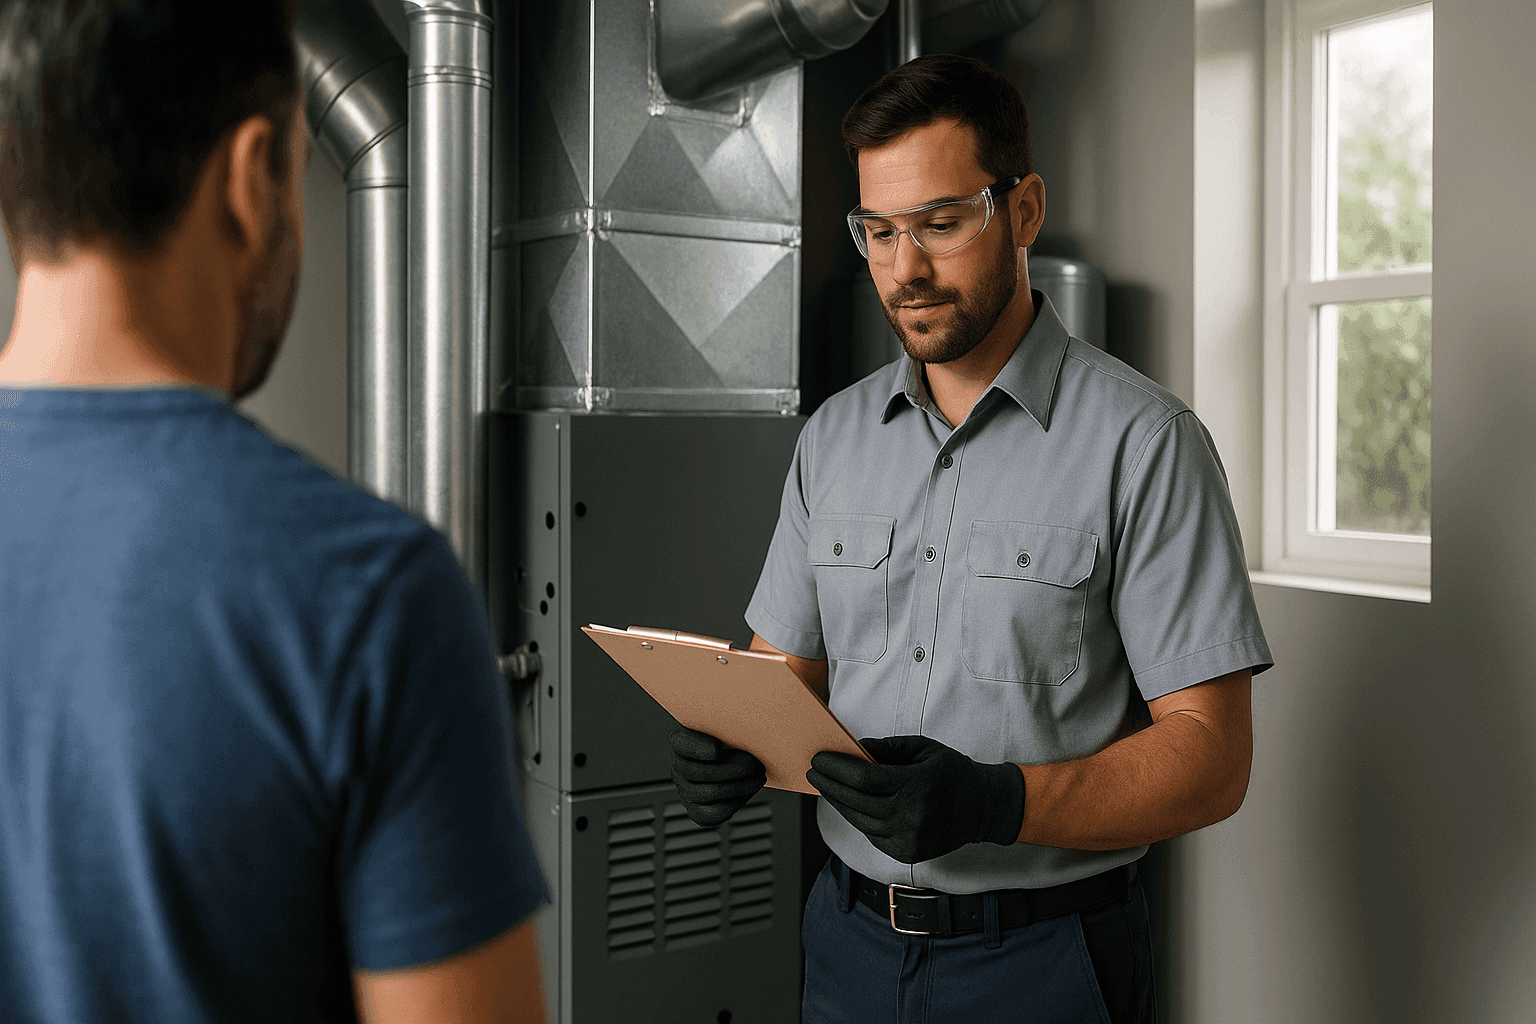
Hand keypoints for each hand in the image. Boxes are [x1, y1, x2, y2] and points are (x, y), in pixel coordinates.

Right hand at [670, 726, 766, 826]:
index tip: (717, 748)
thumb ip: (731, 724)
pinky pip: (712, 813)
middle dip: (733, 770)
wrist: (737, 759)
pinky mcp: (696, 809)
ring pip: (708, 793)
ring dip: (739, 786)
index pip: (682, 743)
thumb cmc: (733, 739)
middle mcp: (679, 766)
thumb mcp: (729, 726)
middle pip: (698, 772)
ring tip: (757, 778)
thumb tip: (746, 722)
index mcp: (682, 741)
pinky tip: (745, 793)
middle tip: (755, 765)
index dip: (698, 748)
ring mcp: (685, 789)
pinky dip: (733, 804)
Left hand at [807, 735, 1024, 863]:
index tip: (819, 760)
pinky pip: (872, 835)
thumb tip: (853, 748)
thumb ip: (887, 747)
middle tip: (814, 773)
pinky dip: (858, 819)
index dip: (836, 769)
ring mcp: (909, 839)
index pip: (864, 778)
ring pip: (860, 821)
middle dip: (829, 786)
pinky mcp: (907, 853)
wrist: (983, 808)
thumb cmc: (952, 772)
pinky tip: (849, 805)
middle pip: (856, 802)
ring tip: (826, 788)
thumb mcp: (923, 748)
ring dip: (839, 804)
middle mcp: (912, 816)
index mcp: (918, 785)